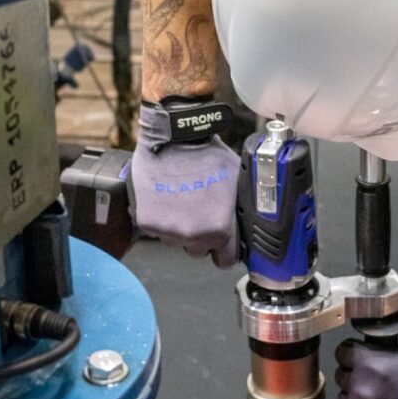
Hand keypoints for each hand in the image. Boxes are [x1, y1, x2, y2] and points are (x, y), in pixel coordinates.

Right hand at [129, 102, 239, 266]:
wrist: (175, 137)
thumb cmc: (208, 155)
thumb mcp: (238, 183)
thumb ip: (241, 212)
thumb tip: (251, 225)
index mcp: (220, 230)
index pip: (225, 260)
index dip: (225, 249)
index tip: (222, 240)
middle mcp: (193, 236)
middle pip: (199, 251)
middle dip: (201, 236)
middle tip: (199, 211)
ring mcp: (168, 231)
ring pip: (175, 241)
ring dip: (179, 227)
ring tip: (181, 200)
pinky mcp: (147, 222)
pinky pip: (156, 229)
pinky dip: (159, 217)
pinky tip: (166, 197)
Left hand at [334, 276, 397, 398]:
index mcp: (367, 363)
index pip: (344, 352)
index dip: (355, 352)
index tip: (368, 356)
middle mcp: (359, 387)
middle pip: (343, 373)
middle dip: (356, 372)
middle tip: (377, 375)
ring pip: (344, 395)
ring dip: (356, 392)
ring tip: (378, 392)